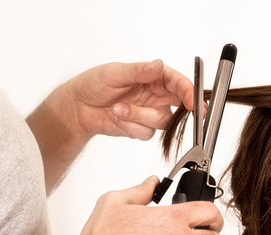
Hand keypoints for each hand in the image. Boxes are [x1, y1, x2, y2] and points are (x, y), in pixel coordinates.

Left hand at [64, 59, 197, 139]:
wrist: (78, 108)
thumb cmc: (94, 84)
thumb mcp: (114, 73)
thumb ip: (139, 71)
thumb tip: (158, 65)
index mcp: (155, 78)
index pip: (179, 83)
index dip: (190, 92)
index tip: (192, 102)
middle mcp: (157, 96)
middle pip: (181, 105)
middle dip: (186, 111)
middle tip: (184, 111)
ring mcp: (151, 113)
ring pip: (162, 122)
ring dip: (139, 117)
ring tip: (117, 109)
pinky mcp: (142, 128)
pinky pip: (147, 133)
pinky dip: (130, 126)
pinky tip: (115, 117)